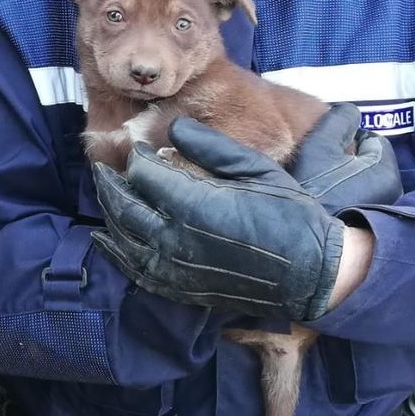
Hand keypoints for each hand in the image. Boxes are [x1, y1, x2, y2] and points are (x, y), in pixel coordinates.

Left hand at [91, 118, 344, 320]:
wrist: (311, 273)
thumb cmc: (288, 214)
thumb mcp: (254, 169)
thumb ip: (209, 147)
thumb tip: (172, 128)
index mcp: (191, 204)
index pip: (143, 174)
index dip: (138, 157)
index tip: (139, 146)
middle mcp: (173, 237)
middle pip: (123, 205)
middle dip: (110, 183)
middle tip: (103, 168)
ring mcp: (172, 267)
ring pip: (123, 238)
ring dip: (109, 214)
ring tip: (105, 195)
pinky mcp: (178, 287)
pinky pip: (135, 269)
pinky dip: (116, 252)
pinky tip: (106, 240)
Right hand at [290, 102, 402, 213]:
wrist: (304, 237)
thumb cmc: (314, 188)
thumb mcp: (321, 145)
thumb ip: (338, 120)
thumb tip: (346, 111)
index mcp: (384, 169)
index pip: (370, 139)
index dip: (345, 138)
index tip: (325, 147)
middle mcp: (389, 190)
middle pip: (365, 161)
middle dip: (345, 158)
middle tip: (320, 164)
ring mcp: (376, 209)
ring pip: (360, 179)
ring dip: (343, 176)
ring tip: (320, 181)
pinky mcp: (362, 224)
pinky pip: (354, 197)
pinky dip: (342, 194)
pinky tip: (324, 198)